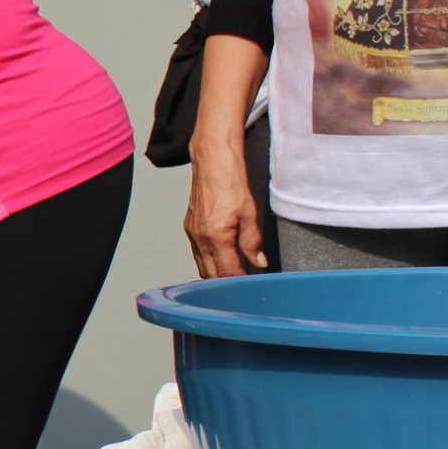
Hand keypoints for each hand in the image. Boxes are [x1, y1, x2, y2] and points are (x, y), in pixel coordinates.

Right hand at [184, 144, 266, 276]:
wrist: (212, 161)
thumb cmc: (230, 181)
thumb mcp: (249, 213)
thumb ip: (253, 241)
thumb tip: (258, 262)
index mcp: (216, 236)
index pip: (227, 271)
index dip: (239, 282)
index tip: (249, 287)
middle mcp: (200, 238)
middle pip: (210, 274)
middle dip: (225, 283)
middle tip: (242, 285)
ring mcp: (192, 233)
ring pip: (201, 266)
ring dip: (215, 274)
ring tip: (233, 276)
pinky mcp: (189, 227)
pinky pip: (197, 253)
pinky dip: (208, 261)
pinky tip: (220, 260)